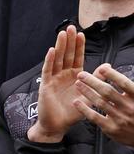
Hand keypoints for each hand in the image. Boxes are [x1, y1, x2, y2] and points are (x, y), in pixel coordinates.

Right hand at [29, 25, 85, 142]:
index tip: (82, 34)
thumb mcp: (89, 95)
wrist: (57, 125)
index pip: (77, 57)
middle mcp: (63, 75)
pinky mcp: (46, 85)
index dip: (79, 46)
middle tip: (70, 27)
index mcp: (74, 76)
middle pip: (66, 55)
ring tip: (62, 34)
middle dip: (69, 41)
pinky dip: (49, 60)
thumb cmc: (72, 112)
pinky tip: (52, 51)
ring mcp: (54, 79)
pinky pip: (48, 70)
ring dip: (59, 46)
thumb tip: (107, 66)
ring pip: (57, 59)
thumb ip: (96, 80)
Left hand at [74, 63, 133, 146]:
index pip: (124, 83)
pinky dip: (84, 109)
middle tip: (82, 75)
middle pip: (107, 91)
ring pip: (99, 102)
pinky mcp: (111, 128)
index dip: (112, 75)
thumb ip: (131, 89)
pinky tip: (76, 102)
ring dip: (87, 92)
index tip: (102, 68)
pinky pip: (94, 117)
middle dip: (93, 81)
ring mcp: (119, 118)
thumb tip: (118, 76)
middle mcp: (128, 107)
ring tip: (78, 84)